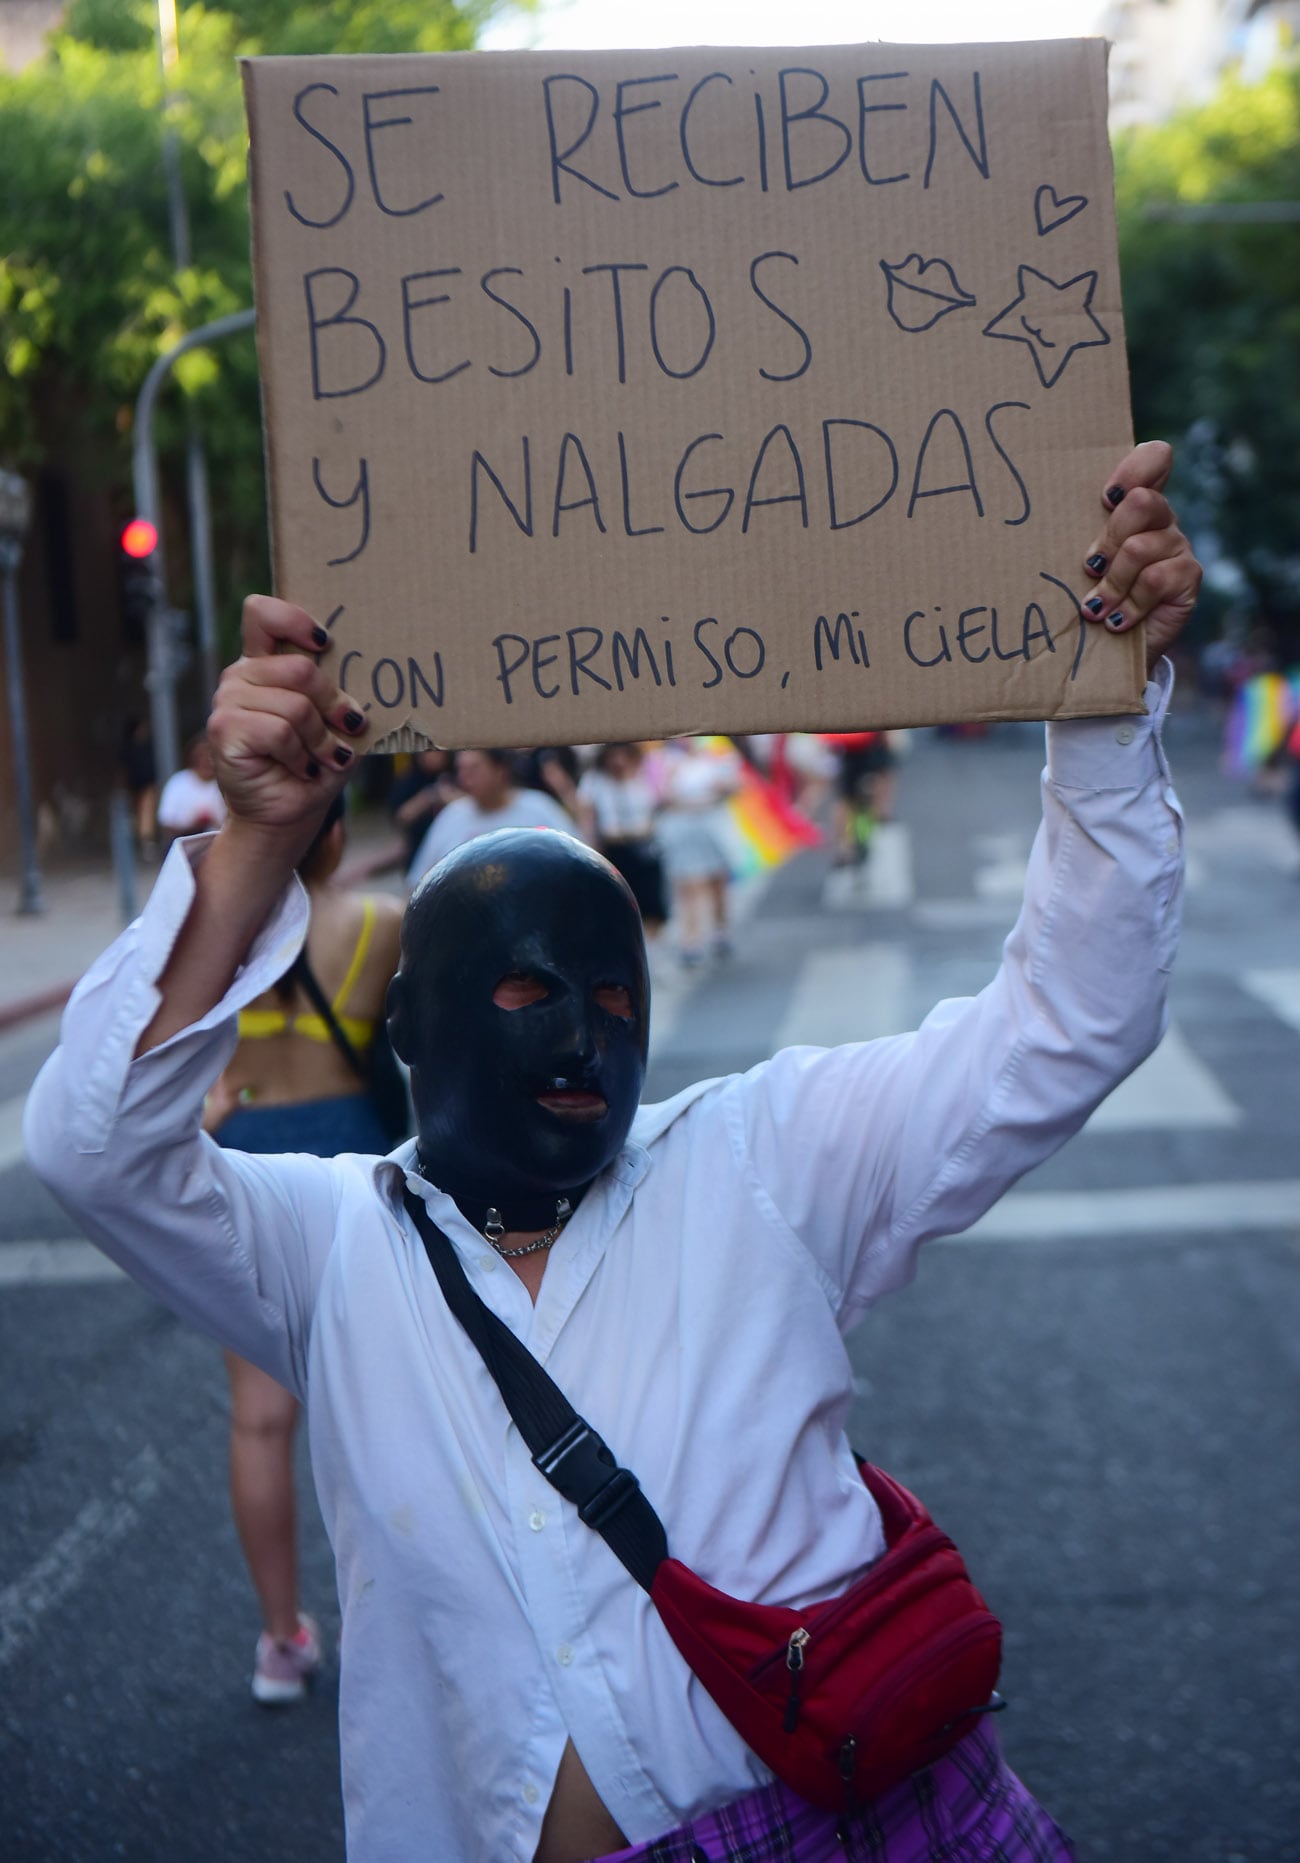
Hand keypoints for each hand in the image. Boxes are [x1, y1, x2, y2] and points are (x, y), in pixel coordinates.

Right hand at [208, 596, 369, 837]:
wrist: (287, 814)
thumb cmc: (315, 764)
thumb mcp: (334, 723)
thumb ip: (338, 695)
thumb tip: (361, 685)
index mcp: (265, 664)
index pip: (263, 615)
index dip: (294, 618)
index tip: (325, 642)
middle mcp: (241, 676)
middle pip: (300, 668)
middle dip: (334, 704)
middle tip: (347, 728)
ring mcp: (227, 701)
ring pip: (296, 705)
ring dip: (321, 740)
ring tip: (323, 757)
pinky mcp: (224, 729)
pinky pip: (280, 731)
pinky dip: (302, 756)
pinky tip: (302, 768)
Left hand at [1079, 441, 1202, 674]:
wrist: (1110, 653)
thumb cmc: (1088, 600)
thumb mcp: (1078, 565)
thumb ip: (1073, 534)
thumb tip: (1026, 517)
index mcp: (1136, 505)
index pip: (1155, 458)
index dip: (1133, 469)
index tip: (1105, 498)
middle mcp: (1162, 519)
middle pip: (1143, 502)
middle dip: (1108, 540)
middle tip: (1090, 568)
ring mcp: (1178, 546)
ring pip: (1141, 547)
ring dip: (1111, 583)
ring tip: (1095, 608)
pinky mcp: (1188, 577)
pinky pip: (1156, 579)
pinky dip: (1129, 605)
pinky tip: (1116, 622)